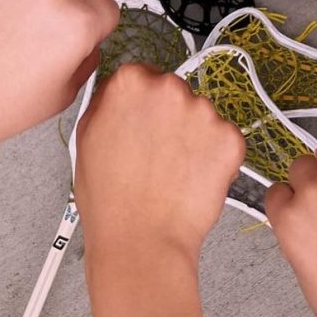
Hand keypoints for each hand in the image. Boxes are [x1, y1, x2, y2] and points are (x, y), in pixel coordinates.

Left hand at [0, 0, 117, 139]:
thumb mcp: (63, 96)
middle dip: (62, 10)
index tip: (81, 34)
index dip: (95, 24)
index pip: (106, 7)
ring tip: (2, 36)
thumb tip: (88, 43)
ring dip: (26, 2)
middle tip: (37, 39)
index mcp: (78, 24)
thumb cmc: (3, 105)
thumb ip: (86, 61)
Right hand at [75, 64, 245, 263]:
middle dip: (170, 118)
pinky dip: (215, 157)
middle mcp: (170, 87)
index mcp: (130, 82)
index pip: (144, 76)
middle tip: (157, 154)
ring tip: (173, 171)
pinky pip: (224, 139)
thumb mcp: (87, 136)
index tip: (143, 123)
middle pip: (175, 92)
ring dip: (194, 137)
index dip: (143, 104)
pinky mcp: (230, 138)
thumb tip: (120, 91)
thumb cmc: (110, 199)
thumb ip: (106, 101)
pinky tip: (193, 178)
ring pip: (201, 116)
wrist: (141, 240)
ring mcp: (203, 111)